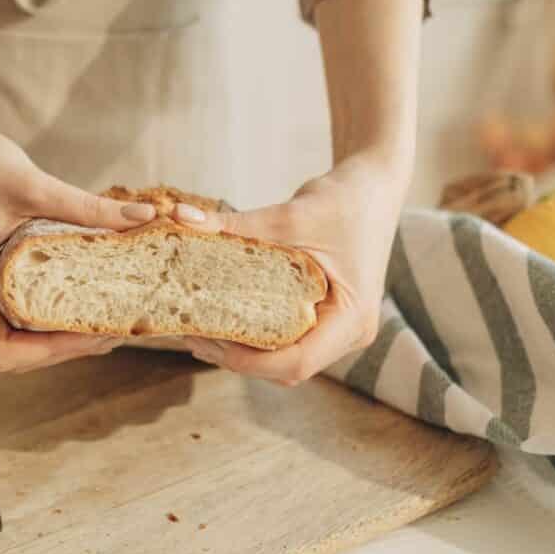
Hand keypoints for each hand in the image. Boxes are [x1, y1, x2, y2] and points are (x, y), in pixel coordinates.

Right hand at [0, 110, 157, 371]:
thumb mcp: (32, 183)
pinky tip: (81, 298)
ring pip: (14, 337)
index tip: (93, 330)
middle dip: (64, 346)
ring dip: (57, 335)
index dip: (51, 351)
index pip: (4, 351)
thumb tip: (145, 216)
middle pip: (14, 353)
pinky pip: (13, 313)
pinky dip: (46, 315)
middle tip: (115, 326)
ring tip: (105, 317)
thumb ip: (87, 206)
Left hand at [177, 158, 409, 384]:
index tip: (208, 339)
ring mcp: (342, 330)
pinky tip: (225, 319)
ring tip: (201, 329)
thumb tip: (180, 218)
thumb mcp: (290, 214)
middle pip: (289, 368)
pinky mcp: (331, 320)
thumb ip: (237, 224)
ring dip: (246, 352)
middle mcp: (352, 332)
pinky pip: (292, 341)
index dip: (249, 361)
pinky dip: (258, 336)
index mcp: (353, 317)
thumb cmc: (344, 199)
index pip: (297, 361)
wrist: (375, 185)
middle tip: (192, 334)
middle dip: (238, 358)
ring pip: (288, 360)